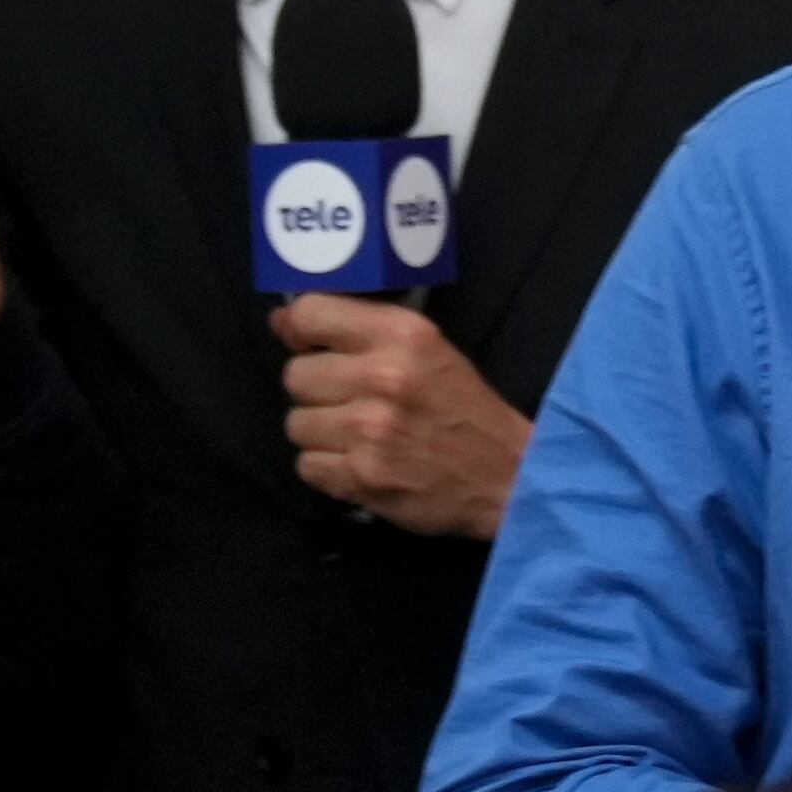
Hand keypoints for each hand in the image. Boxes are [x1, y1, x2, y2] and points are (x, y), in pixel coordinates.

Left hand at [274, 297, 528, 538]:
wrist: (510, 478)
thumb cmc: (465, 410)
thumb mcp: (428, 350)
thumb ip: (358, 330)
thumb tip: (282, 321)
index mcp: (403, 335)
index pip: (310, 314)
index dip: (300, 331)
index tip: (312, 346)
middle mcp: (382, 376)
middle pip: (296, 376)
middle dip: (317, 391)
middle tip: (351, 402)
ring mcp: (369, 430)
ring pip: (296, 424)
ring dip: (321, 433)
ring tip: (358, 437)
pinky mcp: (362, 476)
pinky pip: (307, 466)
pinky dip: (328, 469)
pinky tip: (360, 463)